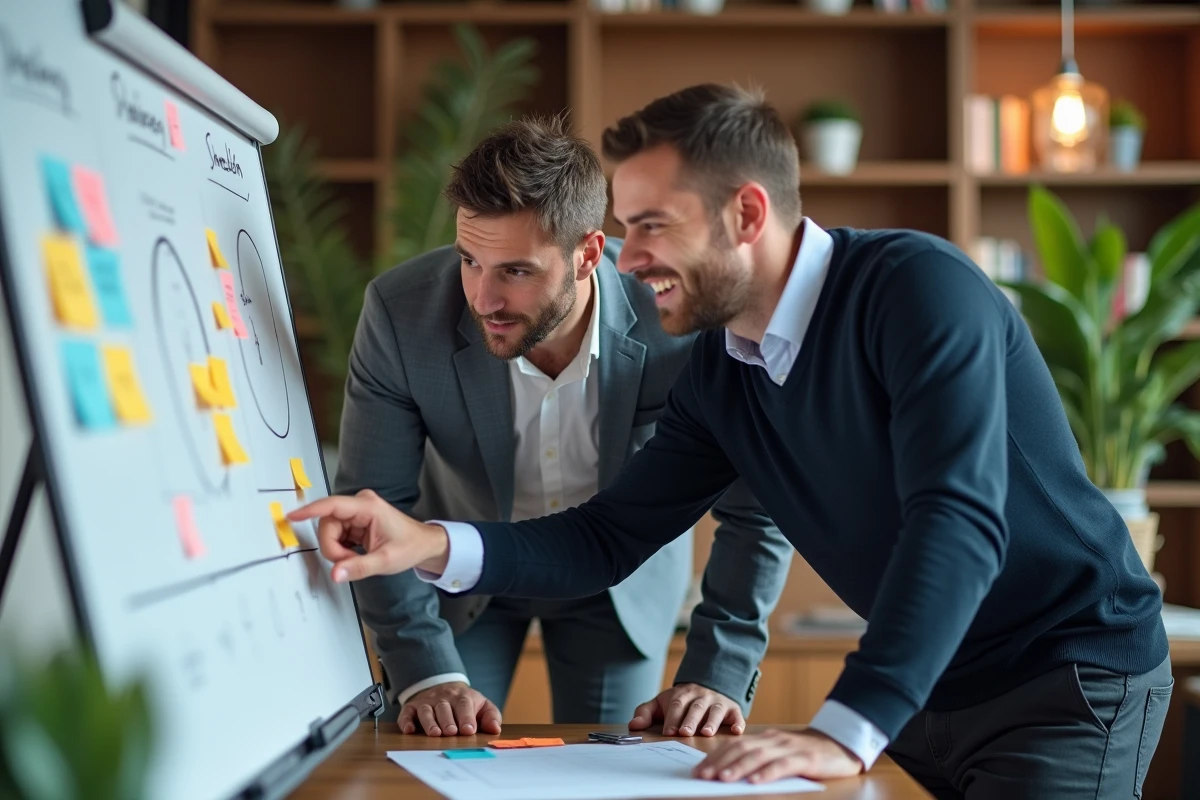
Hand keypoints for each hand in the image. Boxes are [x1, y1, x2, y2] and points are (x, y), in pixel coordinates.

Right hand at [287, 489, 449, 582]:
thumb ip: (359, 568)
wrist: (424, 544)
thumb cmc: (410, 547)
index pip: (332, 506)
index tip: (292, 516)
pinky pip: (336, 535)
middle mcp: (360, 505)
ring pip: (330, 531)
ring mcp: (357, 513)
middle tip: (349, 561)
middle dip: (333, 546)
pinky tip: (355, 553)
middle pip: (327, 524)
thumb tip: (335, 574)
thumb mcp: (385, 561)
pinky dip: (341, 548)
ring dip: (338, 549)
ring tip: (356, 558)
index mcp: (368, 507)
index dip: (310, 510)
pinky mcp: (355, 521)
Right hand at [400, 682, 502, 736]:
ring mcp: (426, 701)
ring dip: (429, 722)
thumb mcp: (482, 706)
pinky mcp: (412, 707)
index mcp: (462, 697)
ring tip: (434, 734)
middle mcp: (443, 697)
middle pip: (444, 707)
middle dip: (447, 720)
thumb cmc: (466, 704)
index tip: (468, 730)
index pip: (464, 705)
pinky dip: (406, 721)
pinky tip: (409, 730)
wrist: (444, 687)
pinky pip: (407, 713)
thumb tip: (495, 728)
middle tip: (451, 733)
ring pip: (426, 710)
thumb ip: (491, 716)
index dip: (466, 717)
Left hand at [629, 684, 744, 736]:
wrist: (707, 685)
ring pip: (715, 710)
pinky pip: (737, 715)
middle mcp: (701, 697)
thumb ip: (646, 713)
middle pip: (696, 707)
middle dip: (690, 720)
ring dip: (712, 721)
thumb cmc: (680, 702)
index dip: (672, 718)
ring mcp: (718, 702)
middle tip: (685, 733)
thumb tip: (633, 726)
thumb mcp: (661, 703)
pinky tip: (737, 730)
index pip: (676, 705)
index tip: (668, 732)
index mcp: (682, 695)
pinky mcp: (733, 709)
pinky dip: (738, 722)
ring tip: (707, 733)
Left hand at [693, 728, 863, 783]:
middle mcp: (775, 739)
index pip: (734, 745)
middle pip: (742, 749)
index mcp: (766, 738)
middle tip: (703, 776)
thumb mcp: (779, 753)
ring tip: (722, 779)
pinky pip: (783, 765)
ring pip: (759, 756)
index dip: (715, 757)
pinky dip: (767, 773)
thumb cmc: (807, 754)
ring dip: (738, 767)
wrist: (842, 745)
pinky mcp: (807, 759)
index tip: (698, 770)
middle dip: (719, 763)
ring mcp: (790, 748)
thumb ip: (759, 759)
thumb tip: (728, 773)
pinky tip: (755, 782)